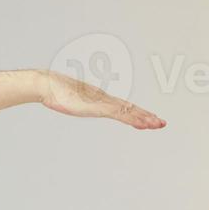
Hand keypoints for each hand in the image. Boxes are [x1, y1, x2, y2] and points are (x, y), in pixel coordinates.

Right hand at [39, 71, 165, 128]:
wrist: (46, 85)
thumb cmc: (54, 92)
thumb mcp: (68, 101)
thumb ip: (72, 101)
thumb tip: (69, 102)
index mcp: (99, 98)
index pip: (122, 107)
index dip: (136, 113)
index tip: (148, 119)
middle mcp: (104, 99)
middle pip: (130, 108)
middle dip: (146, 116)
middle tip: (161, 123)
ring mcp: (102, 102)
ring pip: (129, 111)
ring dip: (144, 118)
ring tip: (157, 124)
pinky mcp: (98, 106)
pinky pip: (120, 114)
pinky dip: (133, 119)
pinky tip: (143, 124)